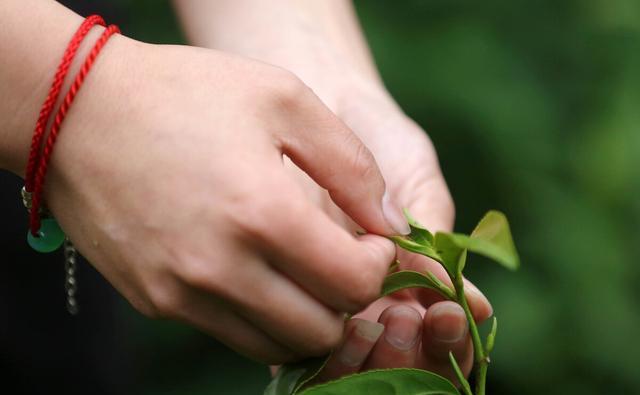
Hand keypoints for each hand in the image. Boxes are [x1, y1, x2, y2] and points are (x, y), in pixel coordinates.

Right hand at [173, 0, 491, 376]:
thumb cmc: (186, 94)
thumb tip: (390, 222)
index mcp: (263, 213)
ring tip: (302, 271)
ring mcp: (182, 293)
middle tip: (341, 260)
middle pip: (321, 330)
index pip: (355, 284)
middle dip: (347, 301)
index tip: (369, 239)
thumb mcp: (284, 99)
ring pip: (276, 346)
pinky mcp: (156, 301)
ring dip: (305, 317)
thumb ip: (351, 165)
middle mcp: (221, 268)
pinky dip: (259, 317)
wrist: (77, 110)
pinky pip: (229, 333)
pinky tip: (257, 272)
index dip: (379, 266)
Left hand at [285, 77, 492, 382]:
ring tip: (374, 322)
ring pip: (350, 365)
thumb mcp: (415, 180)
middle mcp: (370, 300)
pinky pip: (296, 350)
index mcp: (411, 281)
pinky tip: (332, 328)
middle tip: (407, 321)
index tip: (445, 314)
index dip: (448, 341)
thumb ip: (434, 236)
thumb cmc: (377, 136)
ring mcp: (325, 302)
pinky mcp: (280, 297)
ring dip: (368, 357)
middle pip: (397, 363)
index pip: (438, 338)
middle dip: (407, 353)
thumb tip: (466, 300)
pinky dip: (319, 353)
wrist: (317, 105)